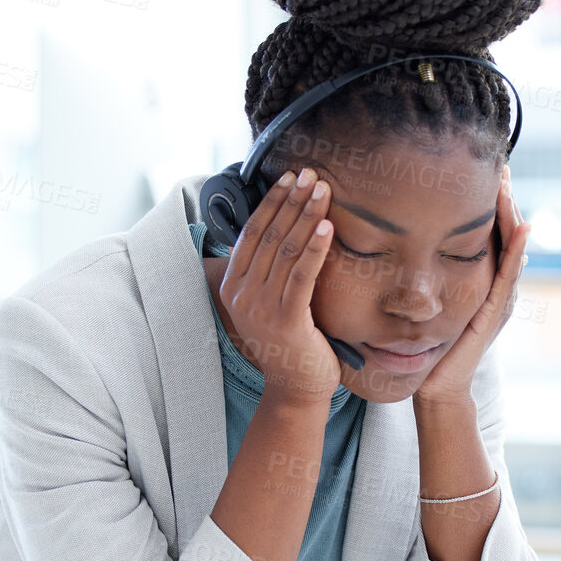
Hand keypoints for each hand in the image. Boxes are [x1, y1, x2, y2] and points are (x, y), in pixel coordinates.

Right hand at [217, 166, 339, 405]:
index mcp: (233, 286)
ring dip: (306, 215)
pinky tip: (327, 226)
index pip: (252, 233)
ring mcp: (262, 309)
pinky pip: (302, 276)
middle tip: (311, 174)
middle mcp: (242, 295)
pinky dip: (315, 248)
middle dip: (292, 200)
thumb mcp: (268, 301)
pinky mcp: (287, 321)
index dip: (272, 202)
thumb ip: (265, 270)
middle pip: (270, 236)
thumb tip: (272, 230)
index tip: (290, 177)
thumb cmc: (288, 340)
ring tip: (323, 190)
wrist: (296, 386)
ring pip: (286, 250)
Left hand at [414, 169, 529, 408]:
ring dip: (513, 216)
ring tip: (510, 186)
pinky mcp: (494, 313)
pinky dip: (516, 251)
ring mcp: (499, 300)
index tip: (486, 169)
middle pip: (507, 234)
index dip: (491, 203)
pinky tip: (521, 227)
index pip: (490, 232)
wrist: (437, 385)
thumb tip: (407, 243)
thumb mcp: (430, 300)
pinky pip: (508, 277)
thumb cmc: (429, 346)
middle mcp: (496, 286)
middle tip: (502, 164)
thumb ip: (428, 275)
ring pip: (512, 249)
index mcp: (482, 281)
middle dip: (505, 200)